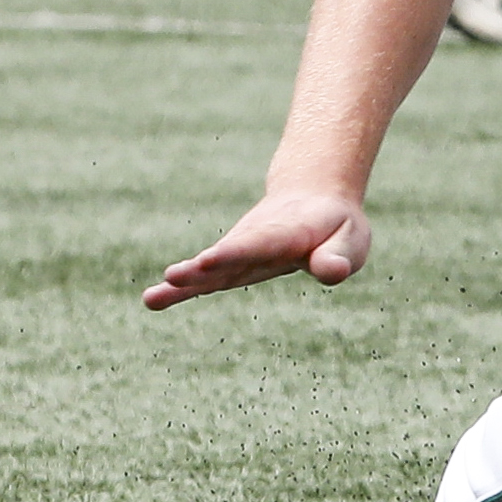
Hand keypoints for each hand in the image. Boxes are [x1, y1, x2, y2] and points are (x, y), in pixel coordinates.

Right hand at [145, 184, 370, 307]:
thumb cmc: (335, 226)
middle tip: (173, 275)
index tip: (207, 260)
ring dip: (184, 282)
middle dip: (202, 268)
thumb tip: (331, 273)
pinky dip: (180, 290)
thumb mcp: (350, 238)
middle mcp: (254, 241)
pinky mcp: (229, 265)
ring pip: (209, 270)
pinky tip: (152, 301)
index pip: (258, 244)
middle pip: (226, 256)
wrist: (313, 199)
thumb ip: (339, 256)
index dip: (234, 252)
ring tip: (152, 298)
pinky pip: (204, 279)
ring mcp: (238, 253)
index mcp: (286, 232)